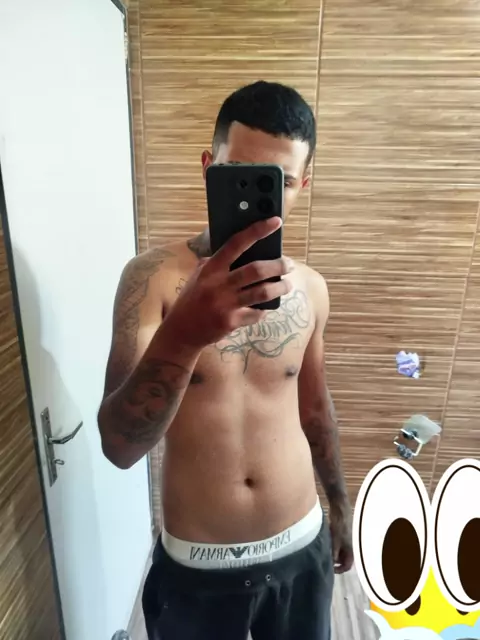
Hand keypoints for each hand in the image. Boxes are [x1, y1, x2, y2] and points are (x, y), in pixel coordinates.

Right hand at [165, 217, 293, 348]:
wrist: (181, 330)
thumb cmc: (192, 298)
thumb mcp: (199, 275)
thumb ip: (216, 262)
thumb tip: (239, 248)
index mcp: (211, 268)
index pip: (236, 243)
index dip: (257, 231)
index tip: (275, 222)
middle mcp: (219, 284)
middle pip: (256, 270)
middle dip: (278, 266)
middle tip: (289, 264)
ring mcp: (226, 304)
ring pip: (262, 292)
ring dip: (280, 287)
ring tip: (287, 285)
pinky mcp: (231, 322)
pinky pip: (256, 313)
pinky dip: (264, 310)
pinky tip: (266, 307)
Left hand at [329, 505, 352, 573]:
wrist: (340, 510)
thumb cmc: (339, 527)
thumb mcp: (335, 542)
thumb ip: (334, 554)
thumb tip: (330, 564)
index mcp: (352, 551)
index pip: (347, 566)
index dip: (339, 570)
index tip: (330, 569)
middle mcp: (351, 547)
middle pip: (343, 560)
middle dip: (335, 561)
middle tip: (325, 560)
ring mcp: (346, 541)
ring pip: (340, 552)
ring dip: (333, 553)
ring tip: (324, 552)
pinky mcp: (342, 535)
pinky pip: (337, 545)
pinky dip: (332, 547)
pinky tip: (325, 544)